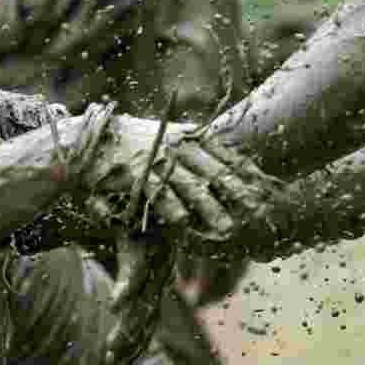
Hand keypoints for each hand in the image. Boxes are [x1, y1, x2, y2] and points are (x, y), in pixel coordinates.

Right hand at [81, 114, 280, 238]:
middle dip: (239, 193)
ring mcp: (159, 159)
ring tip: (227, 228)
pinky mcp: (137, 173)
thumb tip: (236, 166)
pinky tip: (184, 224)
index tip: (269, 190)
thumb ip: (202, 152)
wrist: (95, 138)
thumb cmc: (142, 142)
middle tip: (259, 212)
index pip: (229, 155)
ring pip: (191, 186)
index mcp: (193, 136)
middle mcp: (179, 145)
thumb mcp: (175, 138)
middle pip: (216, 172)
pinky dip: (172, 209)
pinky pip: (158, 193)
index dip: (250, 174)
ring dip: (211, 209)